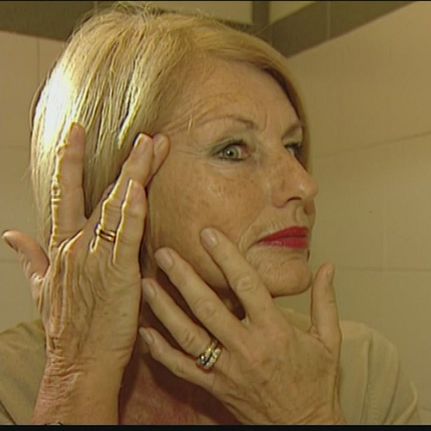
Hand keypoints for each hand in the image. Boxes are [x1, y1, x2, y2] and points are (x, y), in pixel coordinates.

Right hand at [2, 124, 168, 422]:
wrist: (79, 362)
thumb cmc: (69, 329)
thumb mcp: (43, 289)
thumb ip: (31, 259)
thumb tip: (12, 236)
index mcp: (62, 247)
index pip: (66, 195)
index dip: (71, 162)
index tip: (77, 133)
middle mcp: (77, 246)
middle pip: (100, 193)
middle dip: (121, 161)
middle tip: (141, 134)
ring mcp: (96, 257)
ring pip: (118, 206)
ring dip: (138, 174)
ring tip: (153, 146)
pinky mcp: (118, 271)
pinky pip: (127, 233)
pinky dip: (134, 209)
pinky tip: (141, 186)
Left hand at [139, 227, 344, 423]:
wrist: (304, 426)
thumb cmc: (317, 384)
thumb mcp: (330, 340)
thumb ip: (325, 301)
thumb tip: (327, 267)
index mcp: (275, 332)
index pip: (248, 286)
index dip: (227, 257)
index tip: (209, 235)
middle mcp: (248, 348)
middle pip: (209, 307)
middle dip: (184, 277)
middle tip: (165, 253)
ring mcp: (228, 370)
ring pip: (189, 335)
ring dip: (165, 309)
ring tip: (147, 284)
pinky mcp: (216, 388)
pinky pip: (182, 369)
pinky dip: (161, 352)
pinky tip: (145, 333)